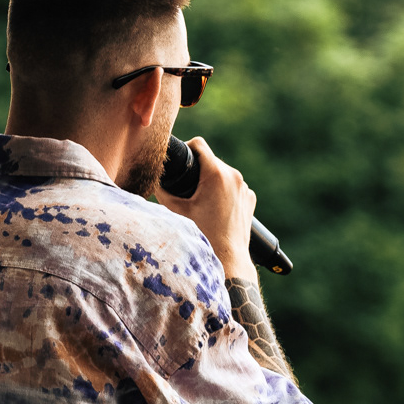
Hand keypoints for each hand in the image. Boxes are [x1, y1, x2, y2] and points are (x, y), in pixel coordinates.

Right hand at [156, 136, 258, 282]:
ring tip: (201, 200)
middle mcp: (234, 176)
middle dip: (198, 169)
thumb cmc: (202, 236)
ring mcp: (244, 188)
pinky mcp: (249, 198)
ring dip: (212, 181)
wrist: (228, 259)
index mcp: (216, 174)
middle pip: (211, 160)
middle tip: (187, 187)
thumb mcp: (176, 212)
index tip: (180, 160)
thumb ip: (162, 191)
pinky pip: (234, 187)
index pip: (199, 144)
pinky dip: (224, 192)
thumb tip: (153, 179)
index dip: (186, 148)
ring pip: (223, 173)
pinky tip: (215, 208)